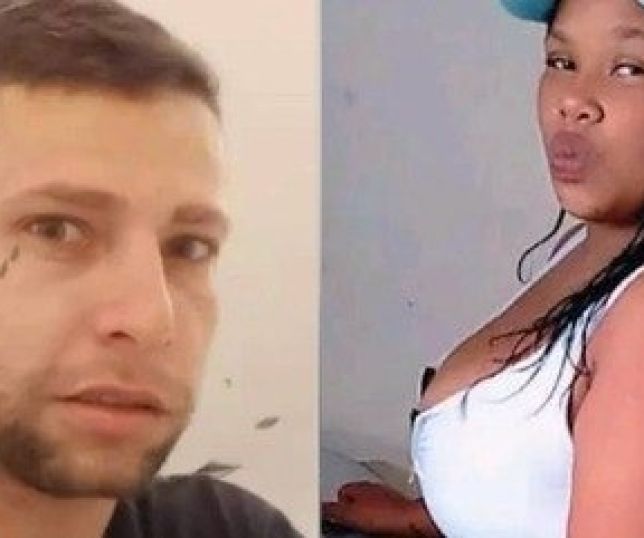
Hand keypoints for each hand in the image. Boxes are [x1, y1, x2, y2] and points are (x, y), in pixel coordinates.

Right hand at [321, 481, 439, 536]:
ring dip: (368, 516)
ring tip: (368, 528)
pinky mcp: (399, 510)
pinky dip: (382, 521)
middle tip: (350, 523)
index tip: (334, 517)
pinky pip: (385, 515)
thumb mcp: (350, 514)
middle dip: (353, 510)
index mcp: (360, 486)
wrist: (414, 522)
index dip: (337, 506)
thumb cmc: (386, 514)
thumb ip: (334, 510)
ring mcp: (388, 498)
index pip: (342, 492)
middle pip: (357, 498)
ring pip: (372, 506)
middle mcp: (375, 489)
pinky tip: (383, 529)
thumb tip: (322, 508)